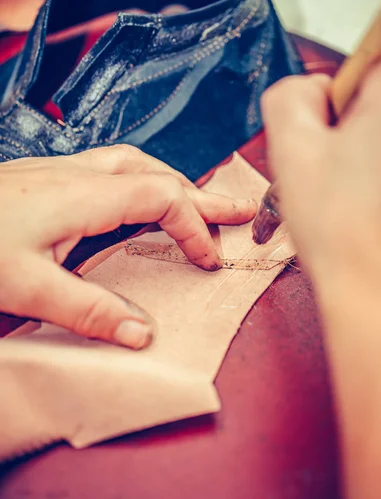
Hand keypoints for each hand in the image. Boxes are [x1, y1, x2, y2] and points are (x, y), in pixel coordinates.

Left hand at [0, 145, 255, 348]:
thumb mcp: (26, 288)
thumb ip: (89, 310)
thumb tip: (144, 334)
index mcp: (82, 195)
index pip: (162, 197)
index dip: (194, 226)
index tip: (210, 261)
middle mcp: (77, 174)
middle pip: (156, 172)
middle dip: (200, 194)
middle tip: (236, 211)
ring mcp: (60, 172)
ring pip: (133, 164)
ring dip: (171, 182)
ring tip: (197, 201)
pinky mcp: (45, 179)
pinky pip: (110, 170)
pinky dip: (141, 182)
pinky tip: (136, 198)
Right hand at [262, 46, 380, 283]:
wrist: (364, 275)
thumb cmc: (337, 222)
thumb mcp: (292, 145)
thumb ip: (288, 96)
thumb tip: (305, 91)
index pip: (365, 56)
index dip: (331, 86)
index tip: (320, 122)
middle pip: (367, 93)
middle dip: (334, 121)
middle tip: (319, 160)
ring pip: (368, 128)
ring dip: (341, 147)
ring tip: (331, 184)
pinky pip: (375, 154)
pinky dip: (354, 167)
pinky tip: (344, 194)